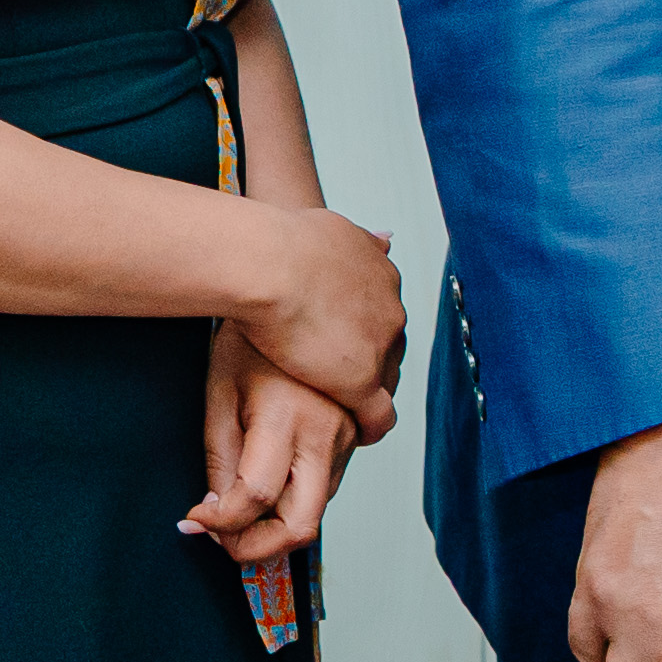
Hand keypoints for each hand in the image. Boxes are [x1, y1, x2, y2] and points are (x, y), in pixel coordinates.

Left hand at [189, 322, 365, 564]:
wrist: (305, 289)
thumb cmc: (256, 335)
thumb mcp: (220, 390)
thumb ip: (220, 456)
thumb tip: (214, 511)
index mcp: (286, 418)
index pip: (254, 498)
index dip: (219, 523)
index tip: (195, 521)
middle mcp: (326, 434)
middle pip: (302, 526)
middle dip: (259, 550)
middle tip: (224, 544)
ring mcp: (347, 437)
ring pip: (316, 509)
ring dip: (276, 523)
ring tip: (237, 508)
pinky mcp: (356, 437)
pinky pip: (326, 485)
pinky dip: (295, 497)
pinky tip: (267, 477)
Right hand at [228, 205, 405, 440]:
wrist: (271, 264)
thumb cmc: (284, 243)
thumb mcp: (335, 226)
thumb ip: (363, 238)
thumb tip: (386, 237)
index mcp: (381, 274)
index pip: (384, 310)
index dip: (364, 327)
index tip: (346, 337)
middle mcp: (390, 310)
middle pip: (389, 345)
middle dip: (370, 357)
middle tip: (342, 371)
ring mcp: (379, 348)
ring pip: (385, 379)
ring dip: (369, 391)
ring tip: (349, 404)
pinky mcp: (361, 382)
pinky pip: (378, 415)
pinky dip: (370, 427)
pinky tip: (358, 435)